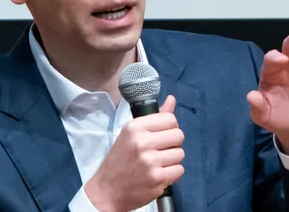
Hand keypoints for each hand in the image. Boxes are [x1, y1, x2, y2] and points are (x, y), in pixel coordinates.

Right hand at [85, 95, 183, 211]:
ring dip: (172, 160)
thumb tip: (172, 99)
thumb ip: (154, 118)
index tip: (161, 136)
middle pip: (178, 135)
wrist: (108, 189)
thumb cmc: (120, 160)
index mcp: (134, 127)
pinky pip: (179, 170)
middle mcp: (142, 141)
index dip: (169, 128)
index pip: (170, 119)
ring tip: (158, 163)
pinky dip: (172, 173)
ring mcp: (150, 161)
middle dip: (173, 144)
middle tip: (160, 151)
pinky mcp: (157, 178)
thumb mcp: (131, 134)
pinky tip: (159, 174)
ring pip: (180, 154)